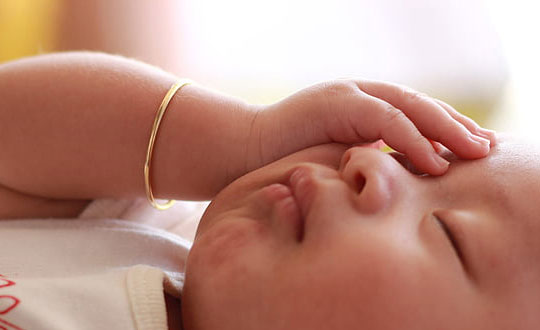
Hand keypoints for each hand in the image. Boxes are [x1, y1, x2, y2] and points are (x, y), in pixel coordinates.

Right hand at [252, 79, 495, 174]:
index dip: (446, 128)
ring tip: (474, 152)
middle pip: (419, 104)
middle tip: (487, 147)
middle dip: (456, 126)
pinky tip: (434, 161)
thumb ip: (367, 159)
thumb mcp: (337, 159)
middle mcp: (359, 93)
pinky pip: (384, 119)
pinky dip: (411, 138)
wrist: (242, 151)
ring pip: (409, 106)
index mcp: (361, 108)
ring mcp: (348, 93)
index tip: (472, 149)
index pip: (413, 113)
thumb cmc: (286, 162)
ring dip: (445, 129)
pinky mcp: (336, 101)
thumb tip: (400, 175)